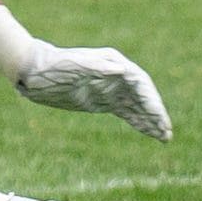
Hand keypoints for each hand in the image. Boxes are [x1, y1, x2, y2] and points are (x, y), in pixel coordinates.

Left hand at [15, 43, 173, 139]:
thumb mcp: (73, 65)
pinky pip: (127, 112)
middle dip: (156, 113)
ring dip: (151, 120)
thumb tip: (121, 69)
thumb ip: (96, 67)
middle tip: (167, 132)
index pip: (140, 82)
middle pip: (143, 95)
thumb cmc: (53, 65)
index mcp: (112, 62)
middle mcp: (115, 74)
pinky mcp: (103, 100)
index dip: (151, 100)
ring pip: (137, 106)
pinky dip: (139, 122)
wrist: (34, 71)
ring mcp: (110, 88)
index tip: (159, 117)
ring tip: (165, 137)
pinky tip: (149, 133)